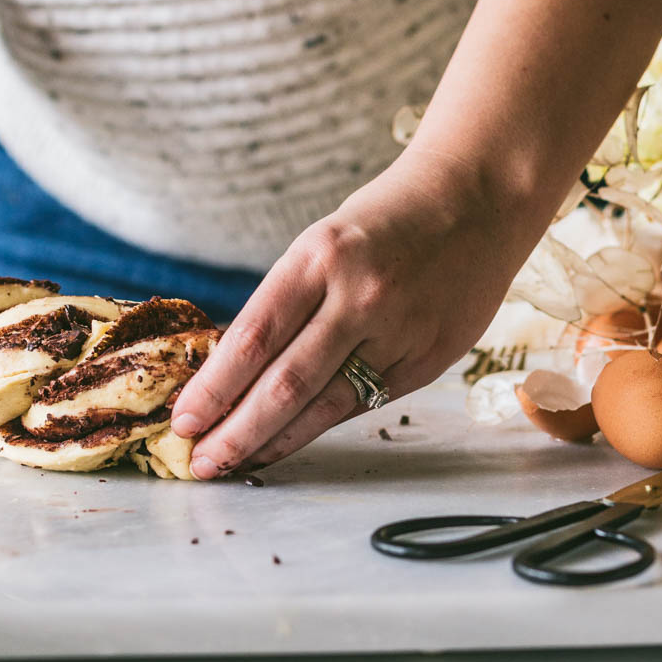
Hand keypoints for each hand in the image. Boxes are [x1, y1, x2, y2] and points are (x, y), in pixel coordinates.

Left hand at [169, 155, 529, 476]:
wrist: (478, 199)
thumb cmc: (386, 221)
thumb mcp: (324, 243)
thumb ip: (288, 304)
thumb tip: (232, 371)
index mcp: (320, 256)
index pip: (254, 337)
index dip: (214, 387)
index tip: (183, 418)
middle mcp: (359, 296)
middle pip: (284, 383)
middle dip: (235, 430)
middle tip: (198, 460)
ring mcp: (398, 331)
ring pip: (324, 404)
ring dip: (272, 440)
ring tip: (233, 462)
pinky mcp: (427, 359)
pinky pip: (363, 403)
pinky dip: (318, 427)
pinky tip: (287, 444)